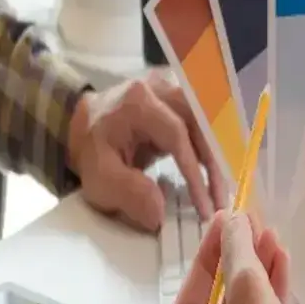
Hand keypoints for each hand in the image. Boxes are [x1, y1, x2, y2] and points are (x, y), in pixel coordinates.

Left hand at [67, 70, 226, 230]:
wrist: (83, 124)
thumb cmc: (92, 151)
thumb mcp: (100, 177)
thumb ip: (129, 193)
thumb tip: (160, 215)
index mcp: (137, 103)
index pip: (176, 134)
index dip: (194, 171)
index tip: (204, 205)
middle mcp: (159, 87)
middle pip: (201, 121)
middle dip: (214, 163)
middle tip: (221, 199)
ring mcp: (171, 87)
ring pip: (208, 118)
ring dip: (217, 155)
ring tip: (221, 189)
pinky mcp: (179, 97)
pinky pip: (205, 119)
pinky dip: (213, 145)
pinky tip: (216, 171)